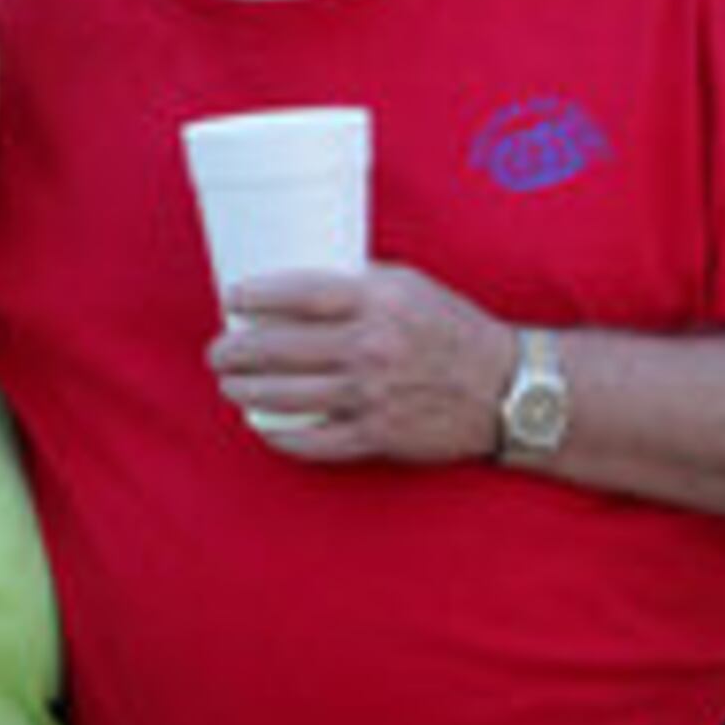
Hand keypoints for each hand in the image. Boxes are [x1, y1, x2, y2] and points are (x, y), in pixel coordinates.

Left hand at [211, 265, 514, 466]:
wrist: (506, 388)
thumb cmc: (456, 330)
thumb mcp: (413, 286)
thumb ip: (360, 283)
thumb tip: (303, 285)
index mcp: (380, 302)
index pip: (299, 294)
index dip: (256, 296)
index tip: (232, 298)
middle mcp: (372, 347)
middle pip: (280, 349)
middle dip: (236, 352)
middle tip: (218, 351)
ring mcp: (372, 396)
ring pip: (287, 396)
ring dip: (246, 392)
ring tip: (230, 385)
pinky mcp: (378, 436)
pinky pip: (315, 441)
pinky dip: (282, 437)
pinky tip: (264, 428)